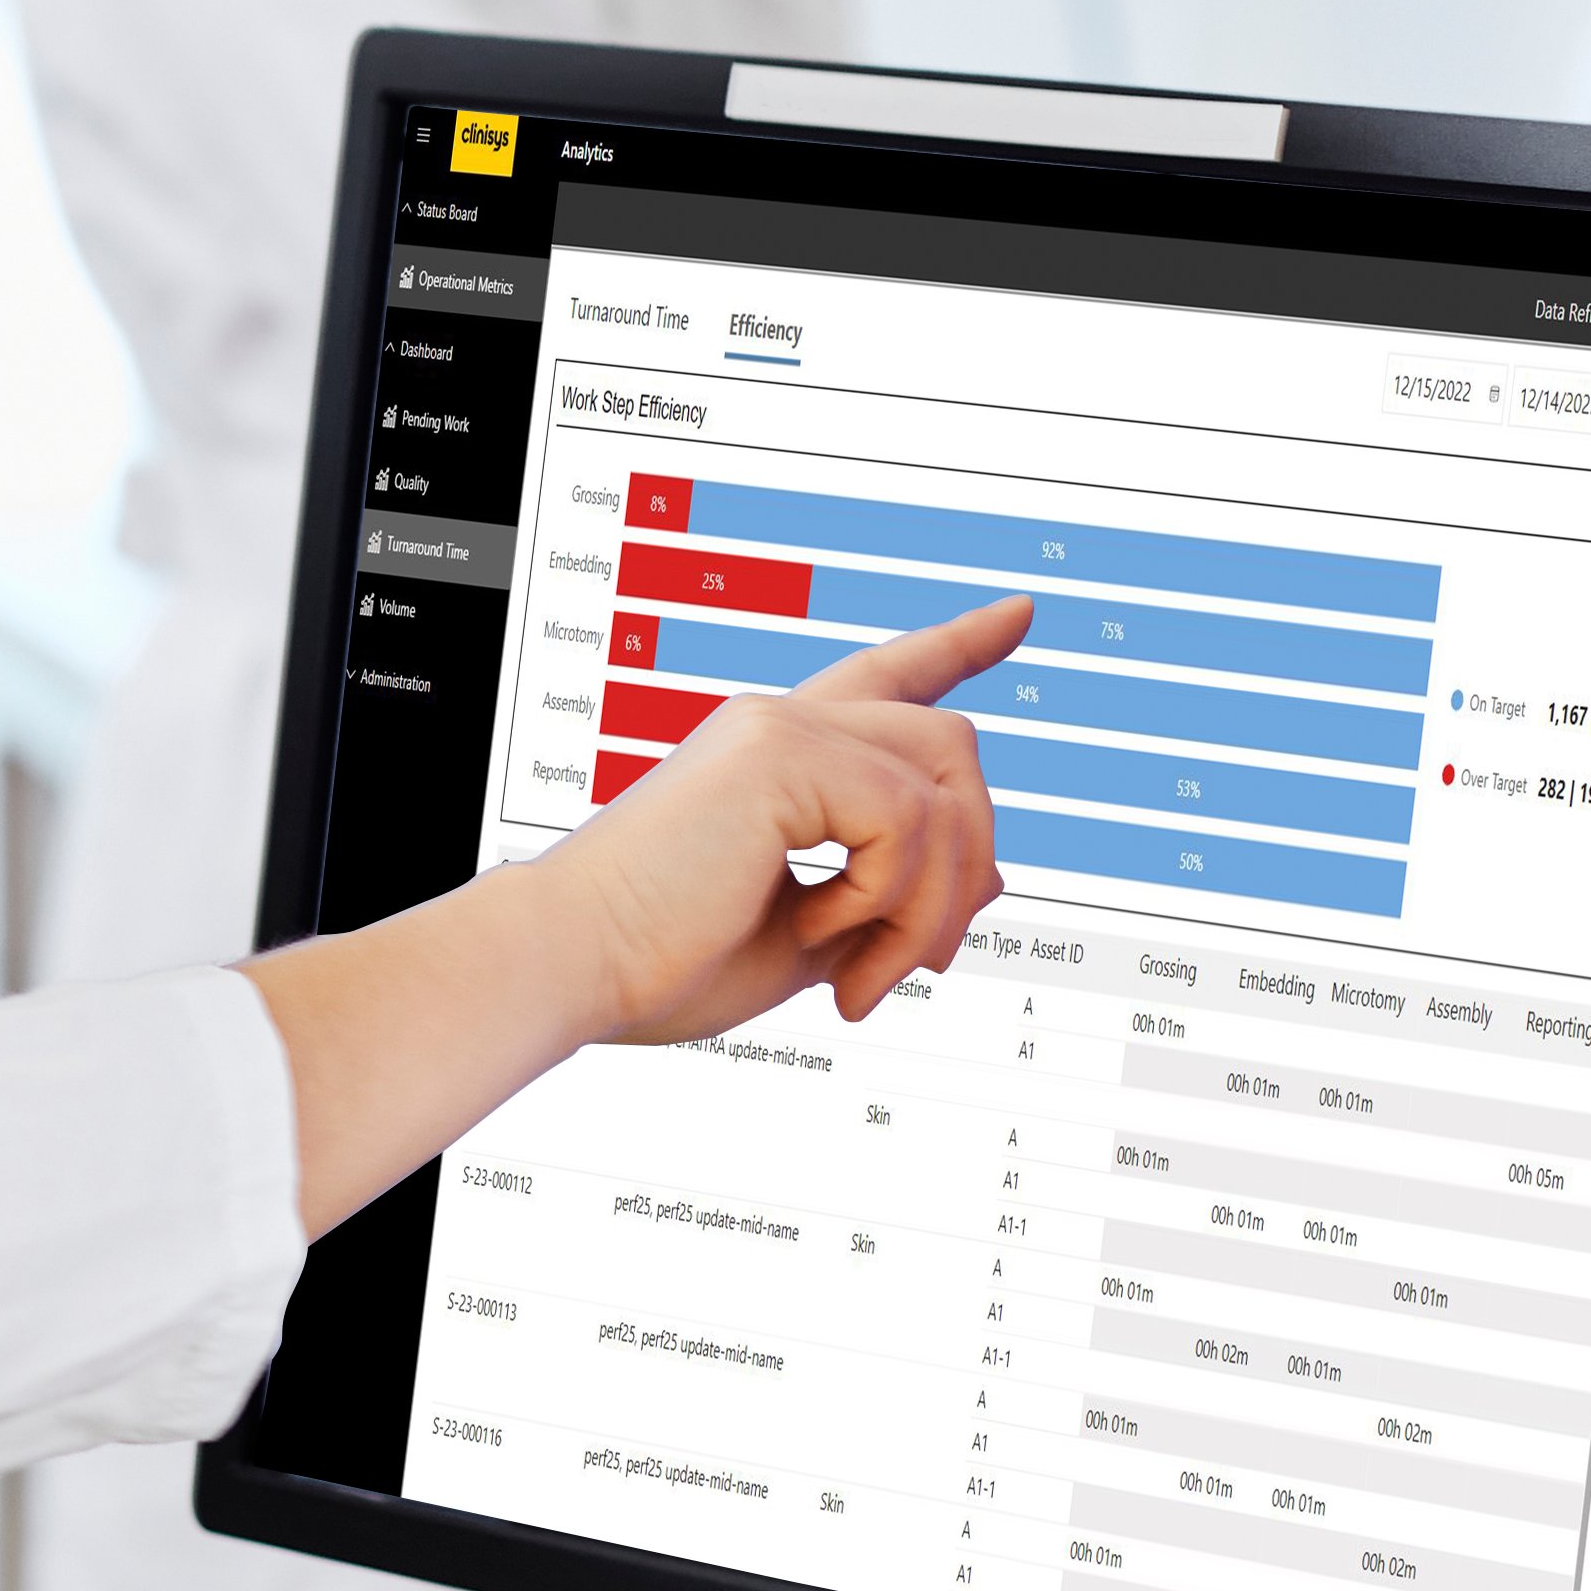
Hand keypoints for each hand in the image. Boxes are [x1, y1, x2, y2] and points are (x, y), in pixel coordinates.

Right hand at [544, 594, 1023, 1044]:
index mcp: (775, 756)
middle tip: (927, 961)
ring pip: (944, 791)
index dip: (957, 646)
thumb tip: (992, 881)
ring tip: (866, 977)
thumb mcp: (809, 935)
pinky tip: (819, 933)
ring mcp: (780, 729)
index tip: (1017, 614)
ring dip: (931, 906)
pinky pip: (907, 822)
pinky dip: (889, 901)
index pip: (886, 677)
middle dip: (969, 859)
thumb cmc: (661, 958)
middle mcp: (780, 723)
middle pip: (948, 745)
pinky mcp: (781, 755)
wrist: (573, 963)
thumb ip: (889, 902)